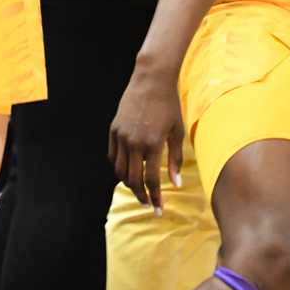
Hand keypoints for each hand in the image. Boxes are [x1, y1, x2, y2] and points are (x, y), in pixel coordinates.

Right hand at [110, 67, 187, 211]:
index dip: (155, 198)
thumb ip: (175, 159)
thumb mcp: (177, 132)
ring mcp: (121, 136)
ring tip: (138, 188)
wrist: (151, 80)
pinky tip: (127, 170)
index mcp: (152, 144)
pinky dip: (118, 167)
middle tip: (148, 203)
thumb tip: (175, 183)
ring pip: (119, 170)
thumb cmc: (169, 105)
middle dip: (141, 195)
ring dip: (128, 183)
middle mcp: (133, 142)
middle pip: (133, 179)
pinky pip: (112, 156)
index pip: (151, 180)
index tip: (159, 210)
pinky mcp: (113, 129)